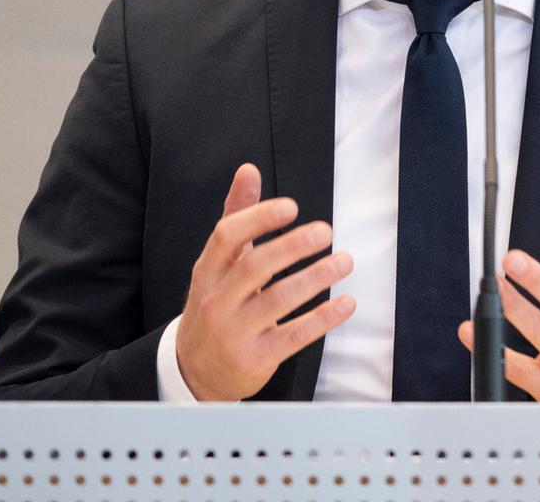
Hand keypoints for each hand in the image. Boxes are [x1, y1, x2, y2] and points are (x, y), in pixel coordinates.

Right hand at [175, 163, 354, 400]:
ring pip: (277, 300)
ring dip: (315, 278)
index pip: (227, 236)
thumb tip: (248, 169)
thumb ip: (237, 215)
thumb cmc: (215, 302)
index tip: (292, 207)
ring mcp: (234, 332)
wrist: (194, 370)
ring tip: (344, 261)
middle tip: (326, 231)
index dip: (259, 218)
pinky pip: (293, 336)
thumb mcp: (218, 262)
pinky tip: (346, 303)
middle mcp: (216, 300)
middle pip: (255, 267)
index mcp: (207, 270)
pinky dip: (323, 319)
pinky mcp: (255, 359)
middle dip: (293, 246)